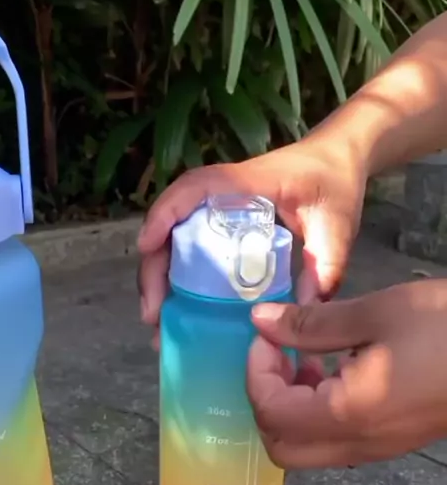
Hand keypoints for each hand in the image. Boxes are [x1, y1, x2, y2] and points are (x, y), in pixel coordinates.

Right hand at [138, 134, 366, 345]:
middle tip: (152, 314)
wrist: (338, 161)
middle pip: (172, 225)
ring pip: (175, 243)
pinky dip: (179, 281)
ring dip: (161, 280)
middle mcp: (222, 196)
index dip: (165, 214)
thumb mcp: (336, 226)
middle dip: (154, 269)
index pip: (194, 188)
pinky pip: (191, 252)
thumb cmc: (334, 183)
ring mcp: (218, 213)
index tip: (146, 247)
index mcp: (247, 184)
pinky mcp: (223, 229)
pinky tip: (179, 314)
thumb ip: (325, 267)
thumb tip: (304, 313)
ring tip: (159, 323)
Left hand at [247, 279, 446, 468]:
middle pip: (280, 447)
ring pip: (306, 449)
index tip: (267, 336)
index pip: (271, 413)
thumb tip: (261, 321)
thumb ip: (311, 323)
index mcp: (348, 414)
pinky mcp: (391, 441)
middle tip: (279, 355)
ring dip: (291, 408)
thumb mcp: (376, 314)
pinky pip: (335, 441)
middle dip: (266, 401)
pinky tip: (335, 369)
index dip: (256, 373)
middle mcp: (357, 444)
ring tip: (307, 358)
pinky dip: (316, 413)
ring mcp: (376, 449)